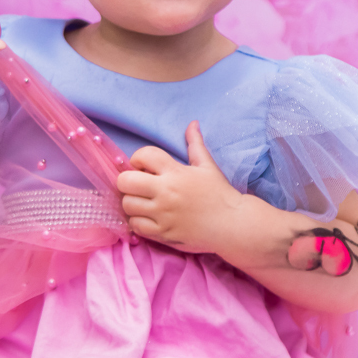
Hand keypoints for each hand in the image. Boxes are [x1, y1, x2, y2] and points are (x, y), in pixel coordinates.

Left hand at [116, 121, 242, 253]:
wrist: (232, 224)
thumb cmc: (219, 193)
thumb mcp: (207, 165)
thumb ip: (195, 144)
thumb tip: (192, 123)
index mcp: (176, 172)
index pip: (143, 155)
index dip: (137, 159)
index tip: (143, 167)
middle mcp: (166, 192)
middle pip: (125, 182)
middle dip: (128, 181)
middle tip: (138, 186)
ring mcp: (163, 214)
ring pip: (127, 205)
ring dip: (132, 203)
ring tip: (144, 203)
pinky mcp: (163, 233)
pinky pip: (136, 226)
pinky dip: (138, 222)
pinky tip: (148, 218)